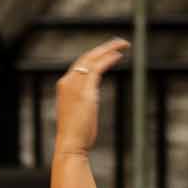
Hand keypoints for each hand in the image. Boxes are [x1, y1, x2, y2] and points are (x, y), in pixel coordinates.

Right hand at [54, 38, 127, 156]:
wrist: (70, 144)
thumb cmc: (75, 135)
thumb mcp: (77, 113)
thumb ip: (82, 101)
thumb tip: (89, 101)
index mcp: (64, 86)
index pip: (80, 64)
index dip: (94, 56)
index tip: (107, 52)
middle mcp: (67, 81)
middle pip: (86, 57)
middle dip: (103, 48)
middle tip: (118, 43)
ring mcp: (75, 85)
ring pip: (92, 58)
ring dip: (108, 49)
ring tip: (122, 44)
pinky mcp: (85, 90)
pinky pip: (98, 67)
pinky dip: (109, 59)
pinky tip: (119, 55)